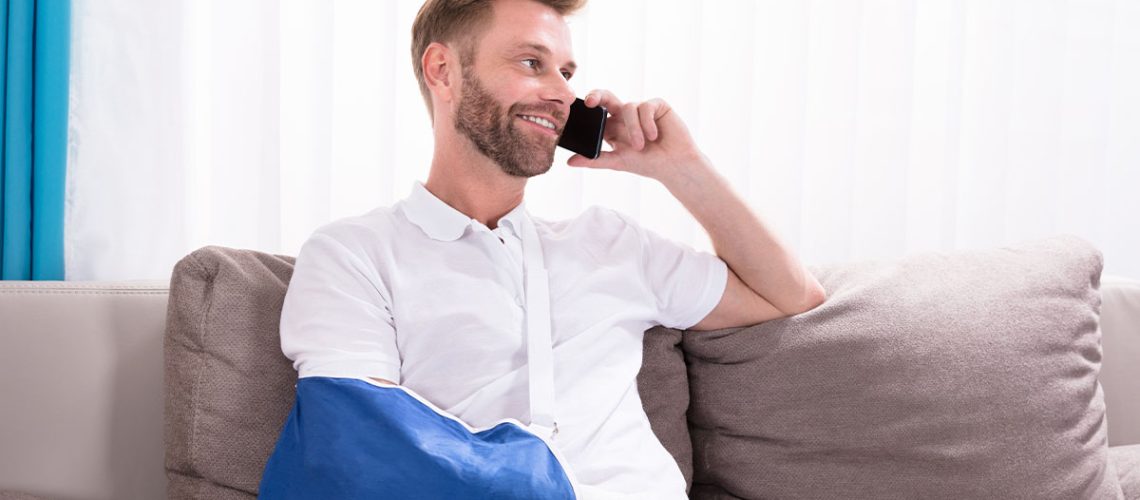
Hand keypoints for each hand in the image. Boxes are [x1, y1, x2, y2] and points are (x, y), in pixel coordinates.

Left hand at [565, 90, 701, 181]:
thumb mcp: (618, 162)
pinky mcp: (657, 106)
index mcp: (613, 127)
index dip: (588, 107)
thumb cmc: (648, 164)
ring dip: (634, 128)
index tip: (580, 108)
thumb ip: (594, 160)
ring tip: (641, 145)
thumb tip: (569, 162)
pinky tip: (654, 136)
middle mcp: (625, 116)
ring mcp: (641, 109)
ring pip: (629, 107)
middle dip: (597, 95)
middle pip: (607, 97)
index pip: (596, 113)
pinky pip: (646, 106)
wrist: (675, 165)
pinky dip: (647, 122)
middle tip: (590, 101)